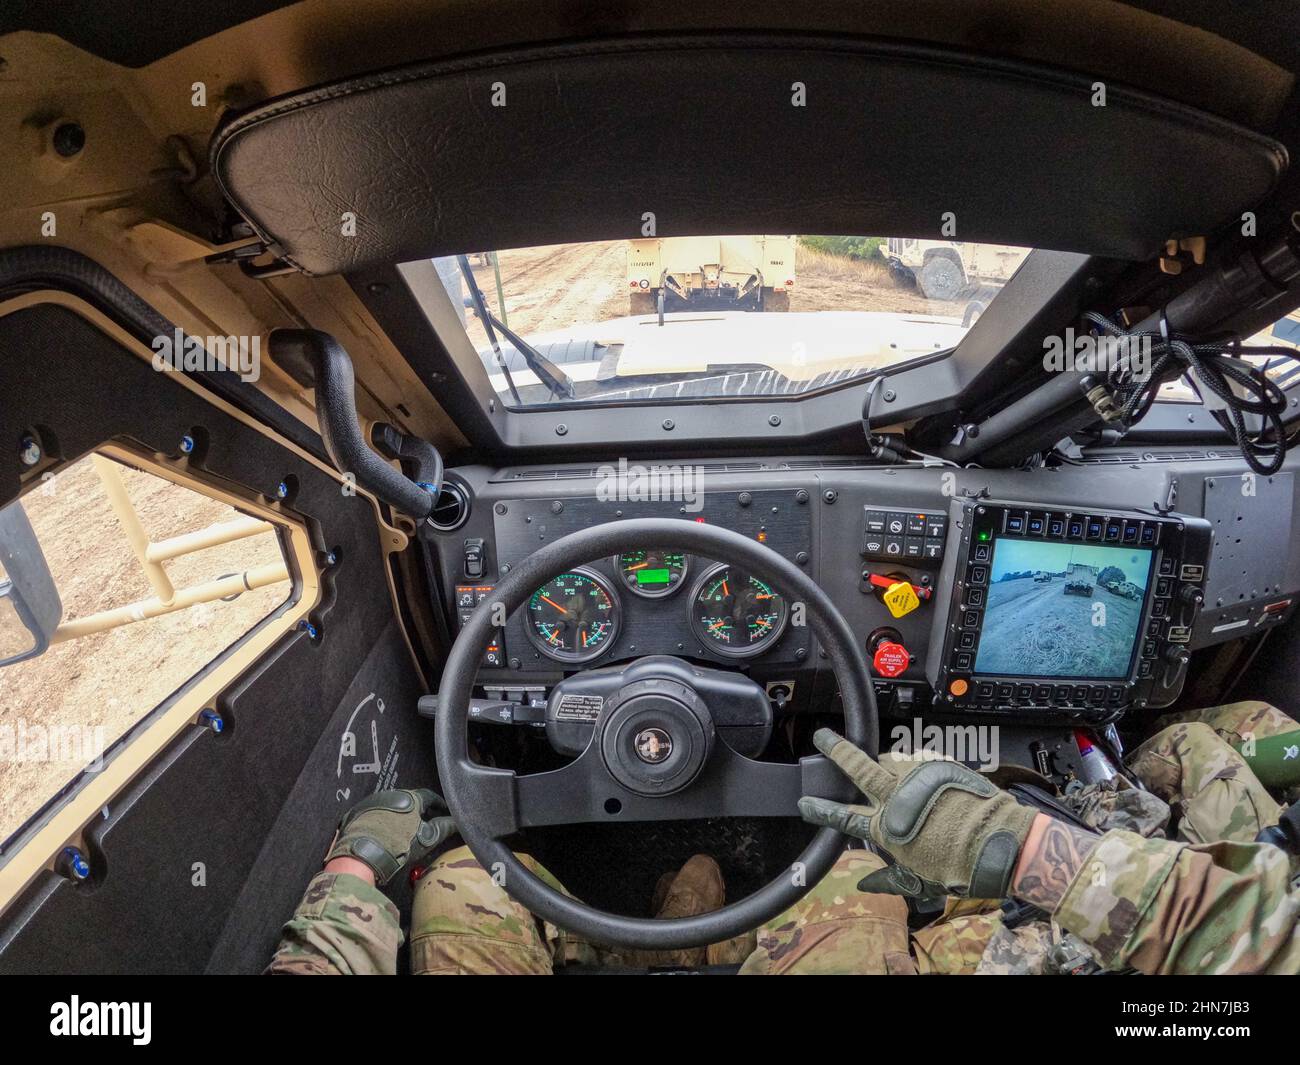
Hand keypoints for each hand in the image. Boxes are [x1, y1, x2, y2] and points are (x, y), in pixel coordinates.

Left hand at [326, 788, 456, 885]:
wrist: (363, 853)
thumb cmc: (398, 845)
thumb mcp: (427, 837)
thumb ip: (445, 827)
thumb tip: (457, 823)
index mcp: (410, 797)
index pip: (430, 796)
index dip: (439, 804)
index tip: (443, 811)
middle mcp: (391, 794)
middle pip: (410, 801)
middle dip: (418, 811)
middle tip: (425, 822)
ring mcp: (372, 802)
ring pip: (392, 807)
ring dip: (399, 816)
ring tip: (404, 831)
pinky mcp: (357, 812)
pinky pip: (375, 814)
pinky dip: (382, 821)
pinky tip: (385, 835)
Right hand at [798, 729, 1036, 897]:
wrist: (996, 841)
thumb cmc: (956, 866)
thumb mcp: (918, 878)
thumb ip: (888, 877)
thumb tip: (865, 885)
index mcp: (884, 827)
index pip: (843, 816)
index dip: (821, 809)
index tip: (805, 802)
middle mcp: (894, 796)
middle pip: (857, 767)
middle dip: (836, 750)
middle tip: (823, 737)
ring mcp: (916, 776)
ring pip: (889, 759)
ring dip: (883, 762)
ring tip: (883, 764)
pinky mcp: (938, 766)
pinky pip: (917, 762)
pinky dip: (913, 768)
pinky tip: (920, 777)